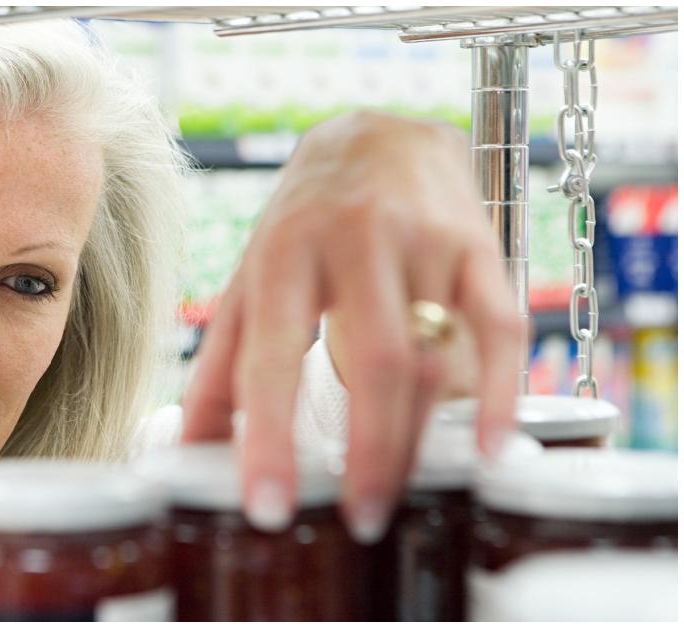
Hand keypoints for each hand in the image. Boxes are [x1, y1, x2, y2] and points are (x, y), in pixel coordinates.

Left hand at [180, 110, 523, 541]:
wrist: (377, 133)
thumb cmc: (302, 222)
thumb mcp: (249, 280)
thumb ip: (220, 366)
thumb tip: (188, 452)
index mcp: (283, 253)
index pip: (272, 356)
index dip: (268, 437)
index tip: (268, 507)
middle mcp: (354, 239)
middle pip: (373, 360)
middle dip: (368, 451)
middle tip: (359, 520)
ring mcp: (425, 239)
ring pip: (434, 356)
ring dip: (418, 439)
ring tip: (396, 497)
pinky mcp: (480, 243)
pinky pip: (501, 325)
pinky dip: (499, 394)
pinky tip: (488, 451)